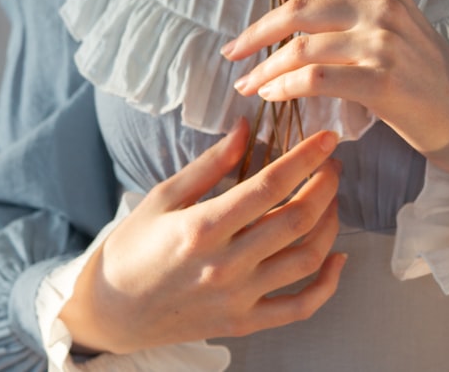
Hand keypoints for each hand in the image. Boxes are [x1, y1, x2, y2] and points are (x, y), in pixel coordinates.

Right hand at [59, 120, 345, 354]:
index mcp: (202, 227)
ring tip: (330, 200)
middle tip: (331, 165)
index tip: (327, 138)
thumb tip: (246, 127)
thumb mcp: (163, 197)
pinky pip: (300, 307)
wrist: (111, 311)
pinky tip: (338, 257)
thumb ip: (211, 164)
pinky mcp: (244, 322)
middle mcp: (225, 264)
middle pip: (296, 219)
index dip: (305, 158)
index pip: (269, 186)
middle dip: (325, 185)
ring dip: (330, 224)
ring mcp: (238, 297)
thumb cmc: (133, 249)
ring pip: (307, 259)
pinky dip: (328, 284)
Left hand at [222, 0, 448, 179]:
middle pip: (298, 7)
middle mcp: (383, 7)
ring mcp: (384, 44)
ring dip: (264, 69)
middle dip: (255, 31)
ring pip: (301, 47)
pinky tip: (273, 96)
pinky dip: (285, 87)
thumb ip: (347, 7)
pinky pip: (315, 79)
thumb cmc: (424, 74)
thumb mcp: (391, 26)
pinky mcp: (382, 82)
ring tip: (248, 85)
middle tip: (231, 51)